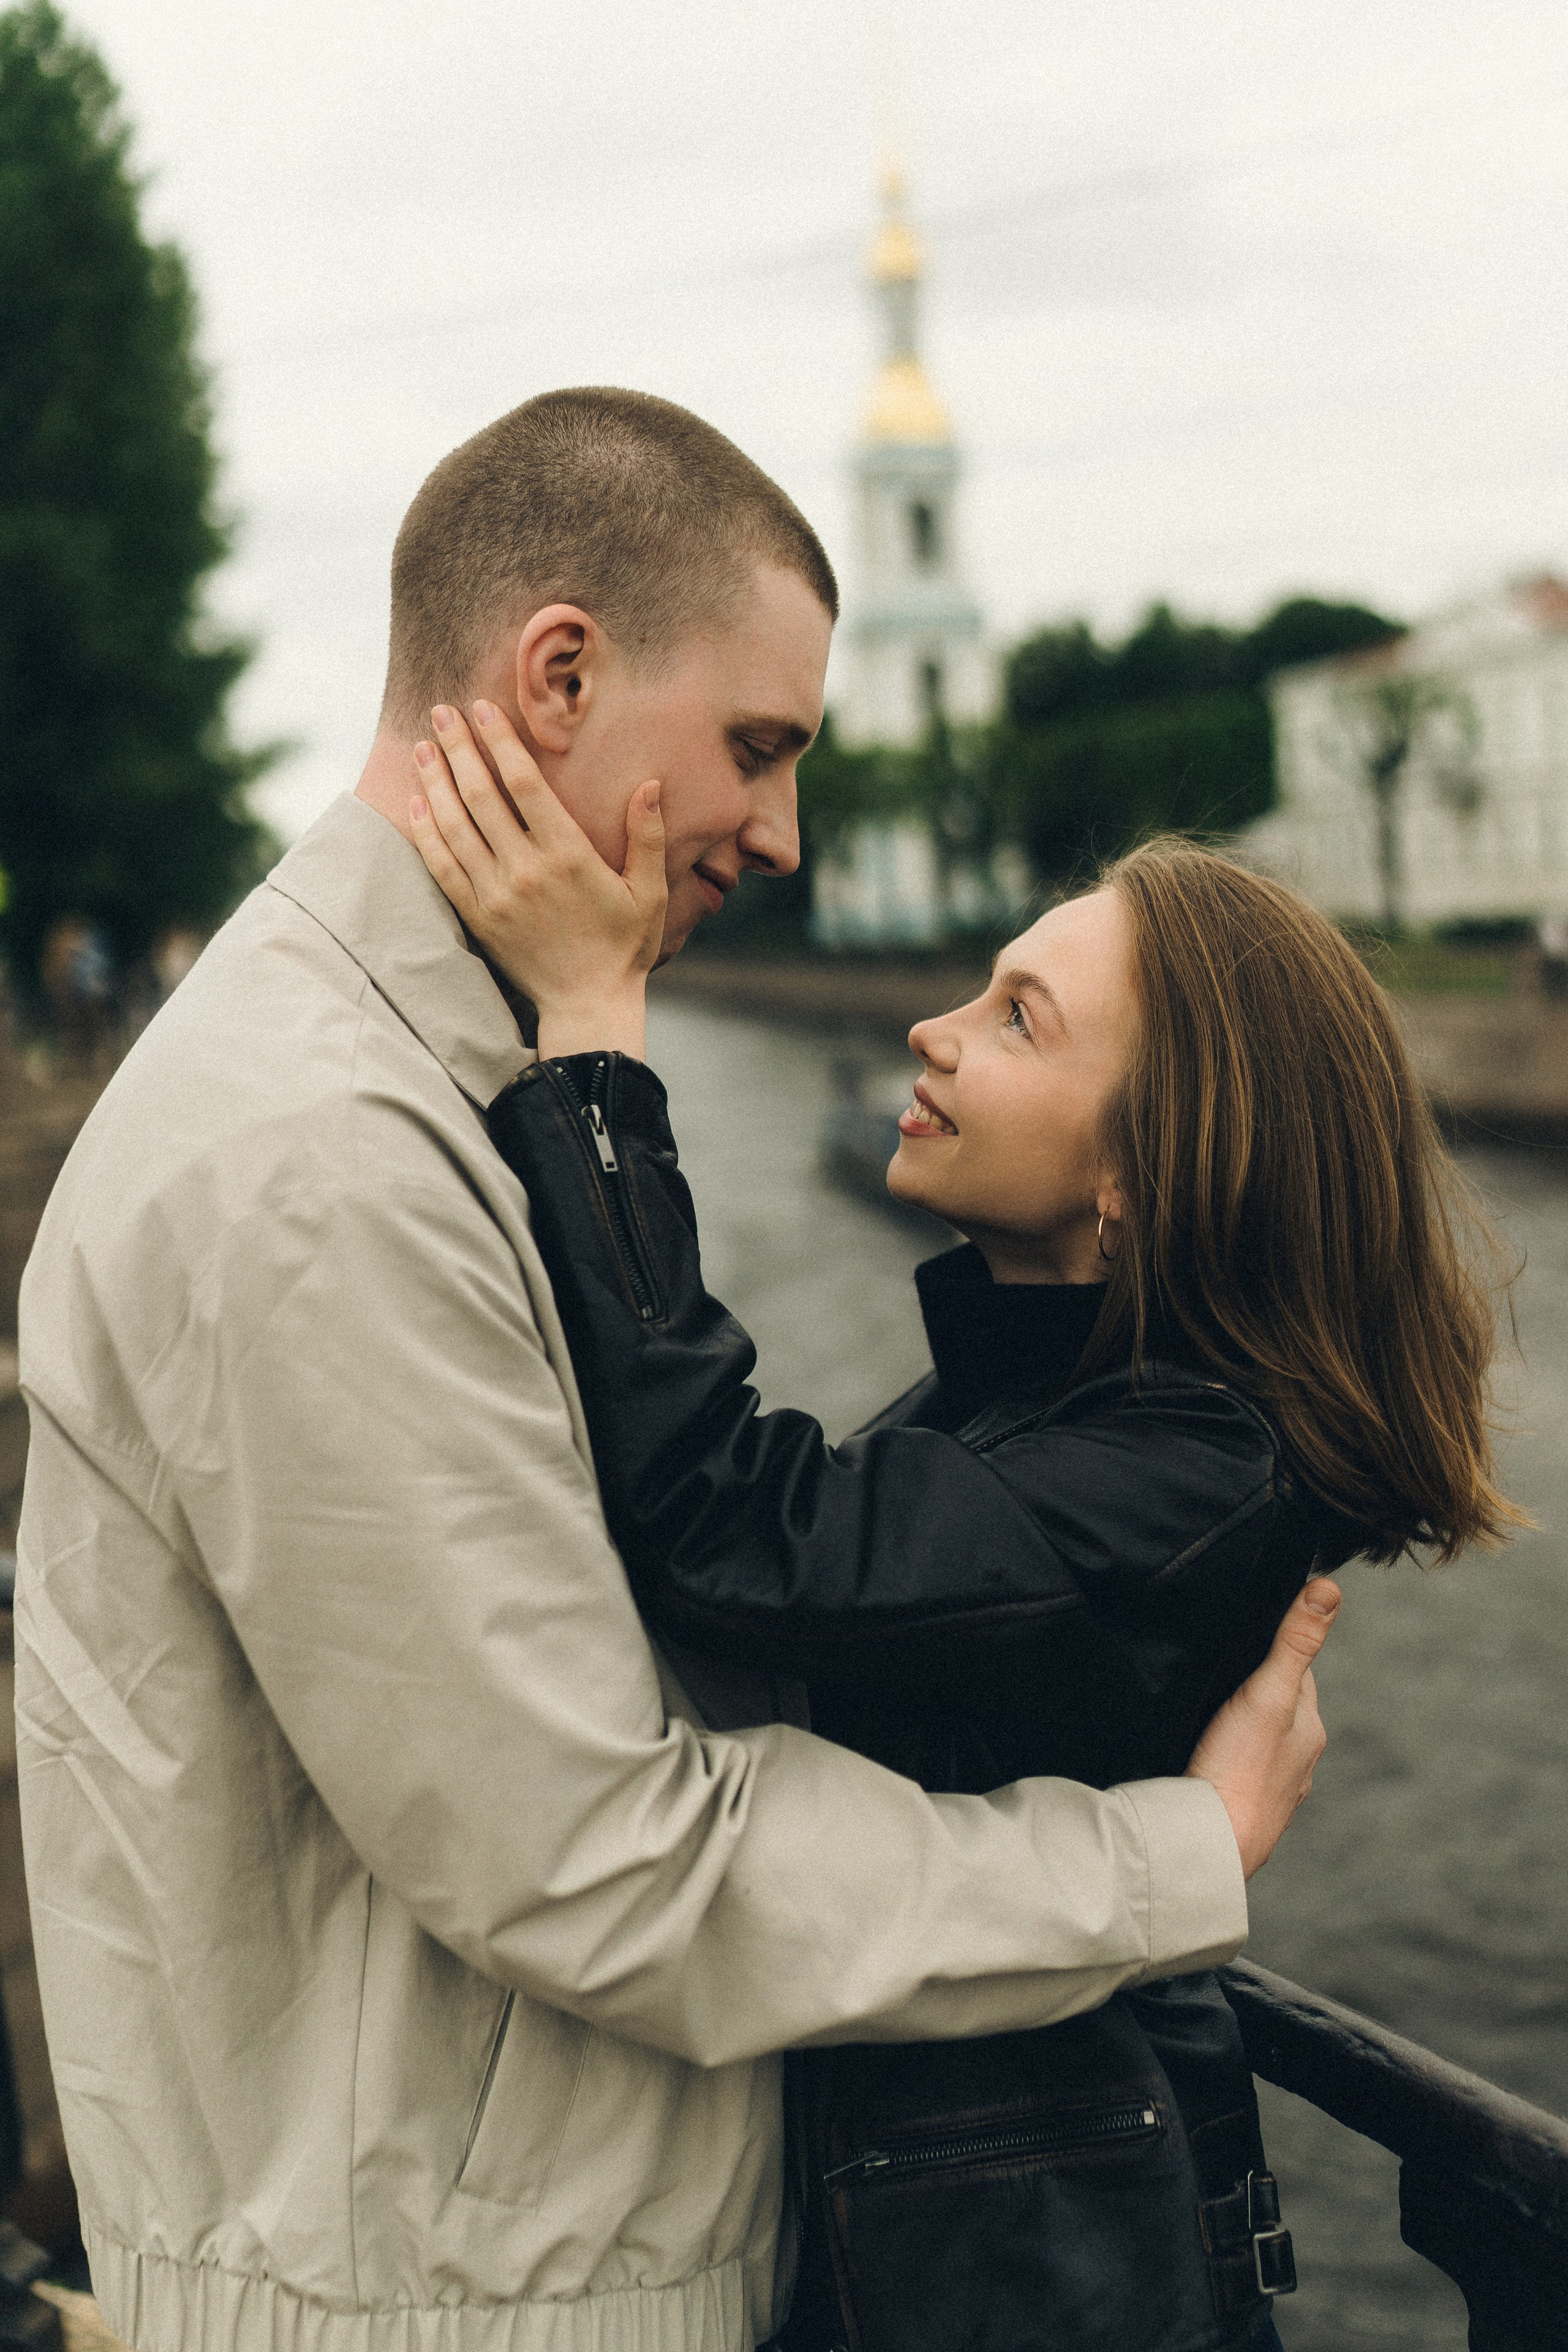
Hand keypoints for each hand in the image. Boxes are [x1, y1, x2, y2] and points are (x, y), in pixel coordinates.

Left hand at [408, 701, 666, 1060]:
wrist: (587, 1005)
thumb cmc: (624, 946)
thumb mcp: (649, 892)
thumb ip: (647, 836)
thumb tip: (651, 784)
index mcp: (568, 856)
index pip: (523, 784)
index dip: (500, 742)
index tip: (482, 708)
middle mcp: (525, 871)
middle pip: (480, 796)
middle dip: (458, 748)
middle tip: (440, 712)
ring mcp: (495, 895)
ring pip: (454, 827)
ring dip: (435, 782)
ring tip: (422, 747)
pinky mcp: (477, 917)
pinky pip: (442, 867)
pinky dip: (426, 833)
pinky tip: (417, 804)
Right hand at [1185, 1577, 1341, 1879]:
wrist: (1210, 1845)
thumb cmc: (1239, 1770)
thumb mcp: (1267, 1694)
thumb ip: (1294, 1642)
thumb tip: (1329, 1588)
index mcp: (1309, 1727)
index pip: (1296, 1671)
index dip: (1270, 1649)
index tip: (1242, 1638)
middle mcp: (1300, 1759)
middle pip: (1278, 1705)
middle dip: (1252, 1688)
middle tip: (1216, 1673)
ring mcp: (1274, 1788)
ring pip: (1259, 1739)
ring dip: (1239, 1725)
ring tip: (1206, 1713)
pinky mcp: (1246, 1807)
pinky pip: (1240, 1769)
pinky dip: (1227, 1757)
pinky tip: (1204, 1755)